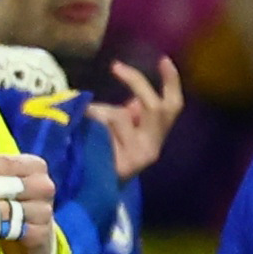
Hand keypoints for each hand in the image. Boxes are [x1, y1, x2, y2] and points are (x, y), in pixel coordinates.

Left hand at [0, 125, 62, 253]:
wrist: (37, 230)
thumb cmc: (16, 196)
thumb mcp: (3, 174)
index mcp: (35, 166)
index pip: (6, 163)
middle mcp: (43, 186)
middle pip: (3, 186)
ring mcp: (43, 211)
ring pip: (2, 210)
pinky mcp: (38, 232)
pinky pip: (8, 230)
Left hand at [88, 57, 182, 179]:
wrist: (90, 194)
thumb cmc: (102, 158)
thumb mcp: (119, 132)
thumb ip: (129, 115)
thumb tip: (133, 98)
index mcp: (156, 136)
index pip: (172, 106)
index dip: (171, 82)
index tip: (163, 59)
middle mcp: (153, 146)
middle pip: (155, 106)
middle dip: (136, 83)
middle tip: (116, 67)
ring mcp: (140, 155)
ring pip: (121, 116)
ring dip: (99, 112)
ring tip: (83, 121)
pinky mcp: (125, 163)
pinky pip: (104, 131)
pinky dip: (90, 123)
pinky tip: (80, 132)